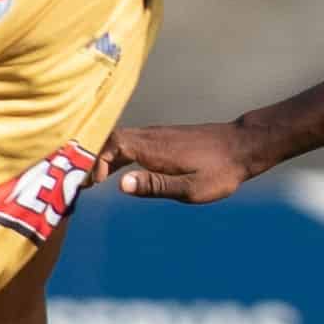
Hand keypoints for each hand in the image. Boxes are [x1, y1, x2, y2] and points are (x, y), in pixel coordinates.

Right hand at [100, 122, 264, 203]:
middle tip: (79, 183)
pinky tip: (115, 170)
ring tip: (91, 180)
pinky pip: (129, 142)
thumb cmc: (221, 171)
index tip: (90, 184)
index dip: (93, 163)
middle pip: (107, 141)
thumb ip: (155, 186)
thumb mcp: (191, 188)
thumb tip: (121, 185)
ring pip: (117, 140)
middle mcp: (149, 137)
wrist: (244, 147)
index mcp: (152, 148)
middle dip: (90, 159)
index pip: (108, 147)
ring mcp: (155, 135)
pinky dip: (116, 154)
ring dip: (102, 157)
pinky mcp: (162, 138)